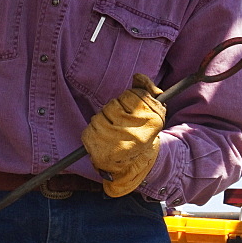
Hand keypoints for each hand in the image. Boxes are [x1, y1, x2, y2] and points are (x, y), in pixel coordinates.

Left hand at [81, 73, 165, 196]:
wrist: (134, 165)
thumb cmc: (141, 134)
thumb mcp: (153, 113)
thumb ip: (147, 91)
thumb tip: (138, 77)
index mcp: (152, 122)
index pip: (130, 95)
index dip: (126, 99)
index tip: (128, 107)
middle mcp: (136, 133)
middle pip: (112, 105)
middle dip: (112, 110)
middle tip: (118, 122)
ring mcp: (118, 144)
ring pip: (99, 117)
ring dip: (101, 121)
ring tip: (111, 132)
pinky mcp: (102, 152)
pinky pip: (89, 130)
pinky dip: (92, 132)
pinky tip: (102, 139)